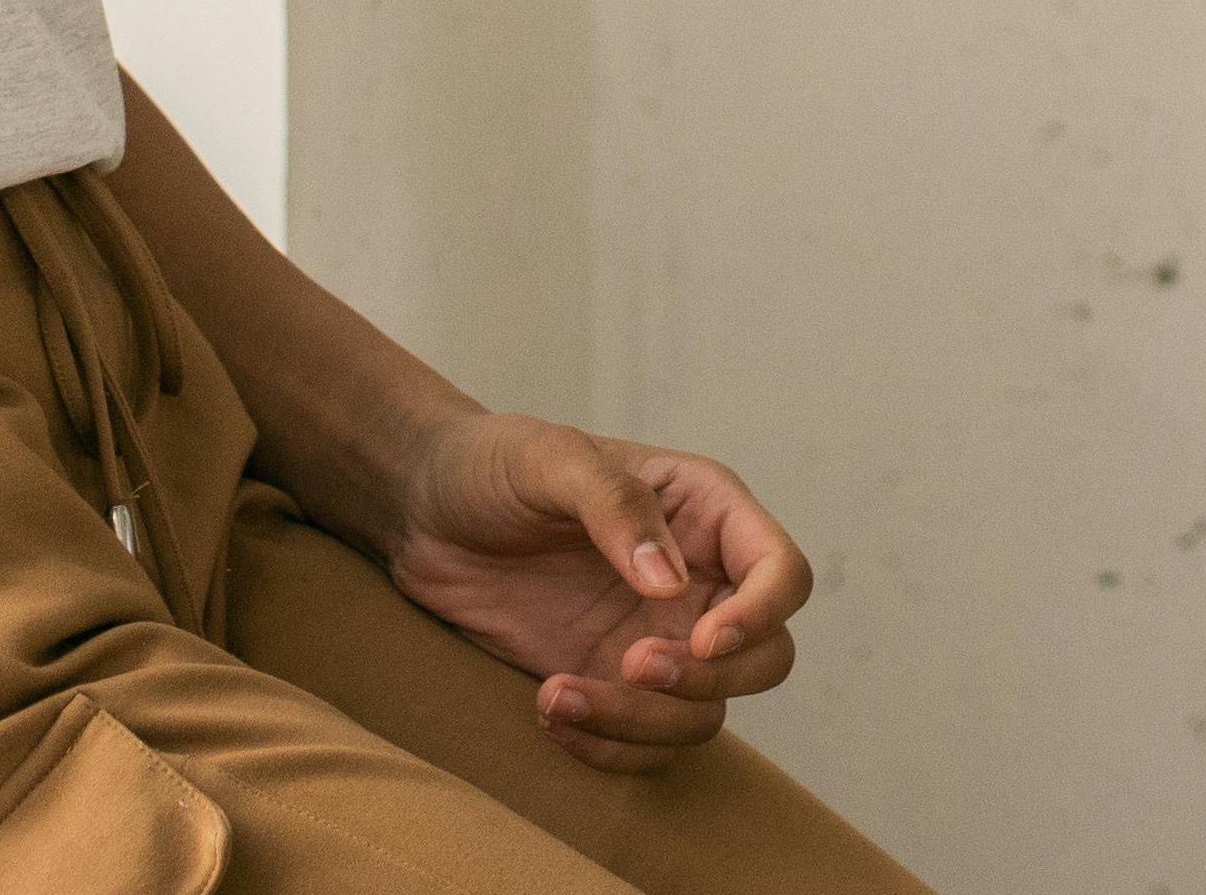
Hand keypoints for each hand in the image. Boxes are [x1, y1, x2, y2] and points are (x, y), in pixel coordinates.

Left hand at [372, 410, 816, 772]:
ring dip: (642, 723)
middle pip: (765, 659)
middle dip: (708, 680)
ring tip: (557, 695)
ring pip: (703, 714)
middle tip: (630, 665)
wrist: (423, 512)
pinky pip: (643, 743)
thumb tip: (669, 582)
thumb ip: (615, 505)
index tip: (703, 640)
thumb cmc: (494, 465)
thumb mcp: (551, 459)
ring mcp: (657, 640)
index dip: (761, 616)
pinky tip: (548, 710)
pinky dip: (606, 746)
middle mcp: (698, 583)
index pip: (782, 574)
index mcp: (705, 513)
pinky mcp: (609, 686)